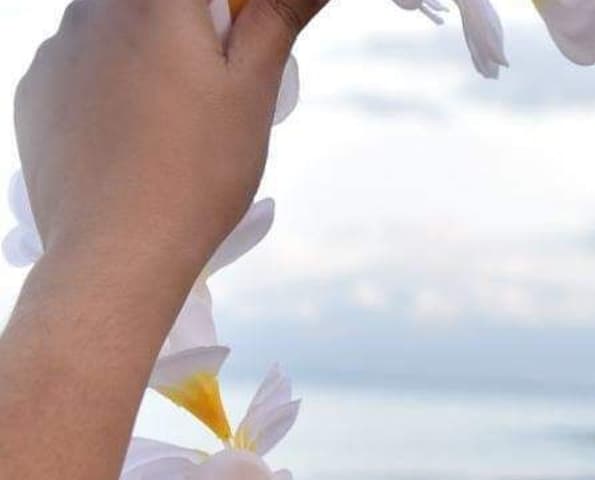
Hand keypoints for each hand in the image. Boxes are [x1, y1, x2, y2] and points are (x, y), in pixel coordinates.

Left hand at [1, 1, 328, 478]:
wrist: (116, 254)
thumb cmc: (197, 172)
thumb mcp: (254, 88)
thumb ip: (279, 14)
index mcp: (156, 1)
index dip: (235, 11)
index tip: (250, 40)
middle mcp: (95, 10)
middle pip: (164, 3)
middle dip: (200, 27)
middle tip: (223, 86)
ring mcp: (57, 51)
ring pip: (121, 27)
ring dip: (157, 51)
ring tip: (181, 123)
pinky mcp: (35, 92)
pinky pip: (85, 65)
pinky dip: (115, 83)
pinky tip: (138, 138)